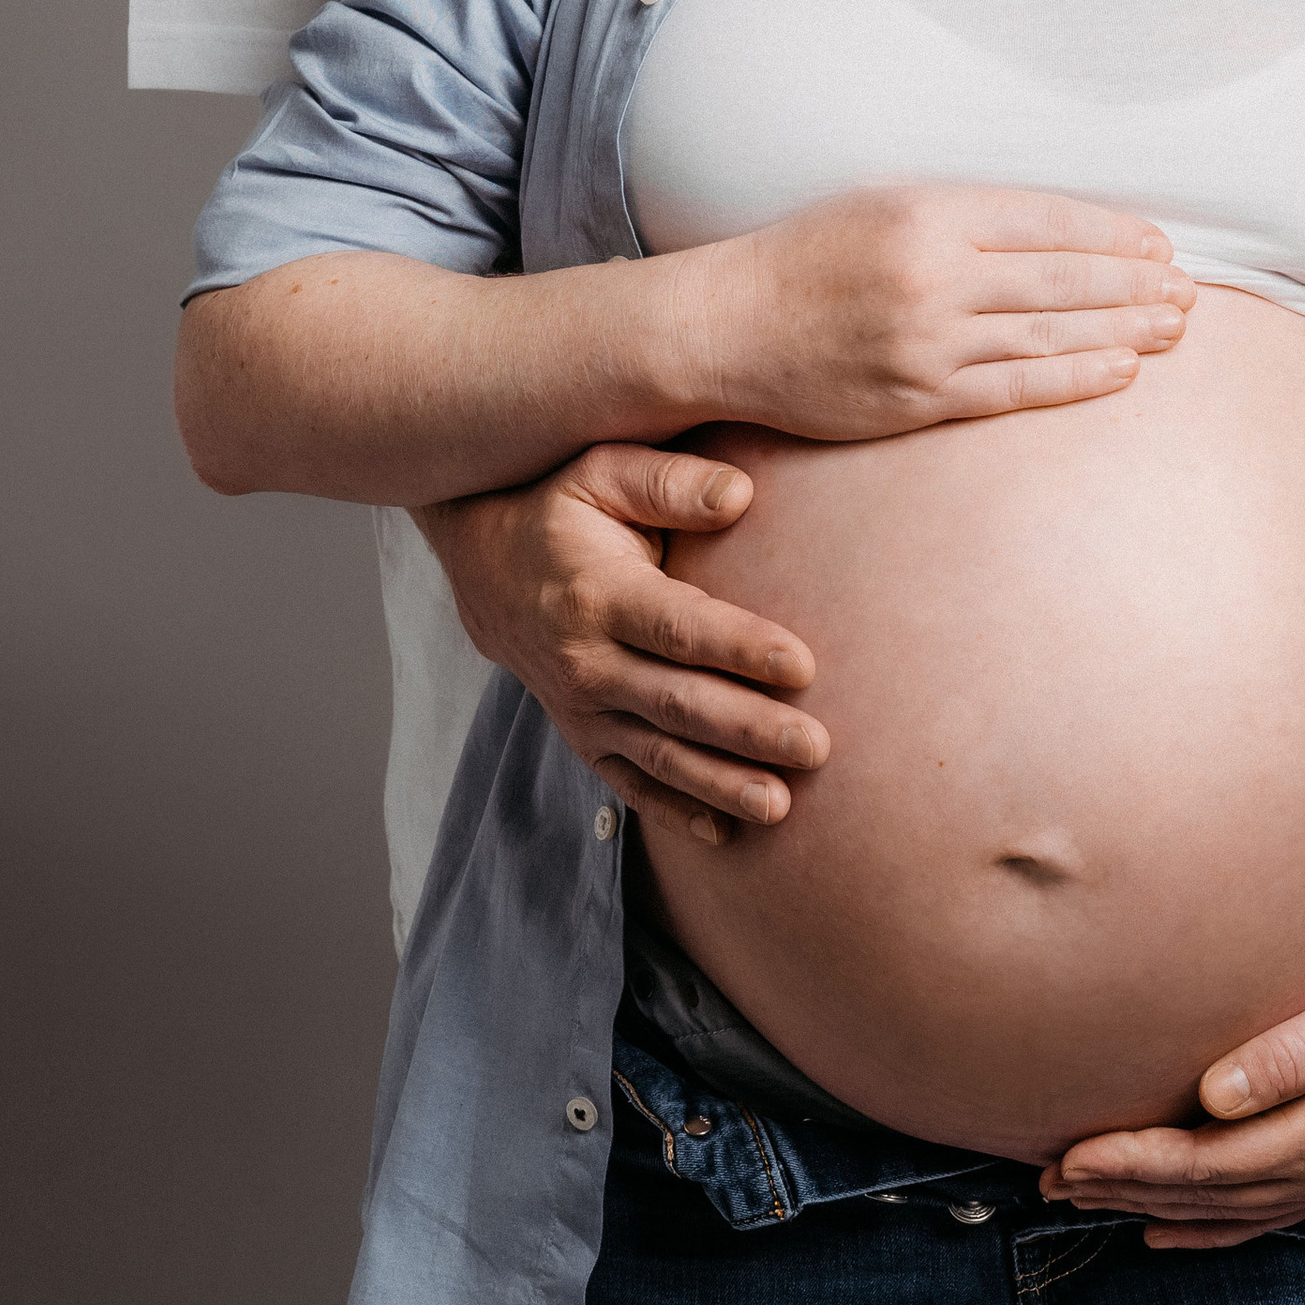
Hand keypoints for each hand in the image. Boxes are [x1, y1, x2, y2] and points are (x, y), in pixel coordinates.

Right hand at [414, 440, 826, 846]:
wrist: (487, 569)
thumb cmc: (561, 509)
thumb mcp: (601, 470)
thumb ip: (669, 481)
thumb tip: (741, 495)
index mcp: (599, 594)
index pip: (679, 627)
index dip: (740, 647)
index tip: (803, 664)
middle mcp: (587, 662)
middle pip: (679, 703)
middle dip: (750, 729)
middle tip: (817, 748)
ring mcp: (583, 710)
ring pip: (661, 755)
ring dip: (722, 783)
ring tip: (782, 805)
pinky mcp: (585, 738)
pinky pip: (631, 783)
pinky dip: (676, 811)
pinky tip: (725, 833)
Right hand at [676, 183, 1195, 440]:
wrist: (729, 326)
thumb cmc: (809, 257)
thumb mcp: (883, 204)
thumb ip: (965, 214)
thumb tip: (1062, 230)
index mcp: (926, 213)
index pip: (1046, 221)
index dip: (1112, 234)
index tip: (1159, 244)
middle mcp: (932, 276)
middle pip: (1061, 280)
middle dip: (1135, 285)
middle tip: (1189, 290)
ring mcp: (926, 344)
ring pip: (1047, 335)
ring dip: (1122, 332)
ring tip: (1174, 328)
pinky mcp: (916, 400)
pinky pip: (1013, 389)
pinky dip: (1073, 378)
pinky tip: (1120, 372)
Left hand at [1039, 941, 1304, 1249]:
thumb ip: (1289, 1056)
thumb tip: (1215, 1094)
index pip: (1204, 1161)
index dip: (1132, 1163)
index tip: (1070, 1154)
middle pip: (1201, 1193)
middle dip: (1120, 1187)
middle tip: (1048, 1178)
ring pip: (1219, 1209)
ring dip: (1147, 1205)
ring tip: (1080, 1198)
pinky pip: (1255, 1216)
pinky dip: (1202, 1229)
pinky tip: (1161, 1230)